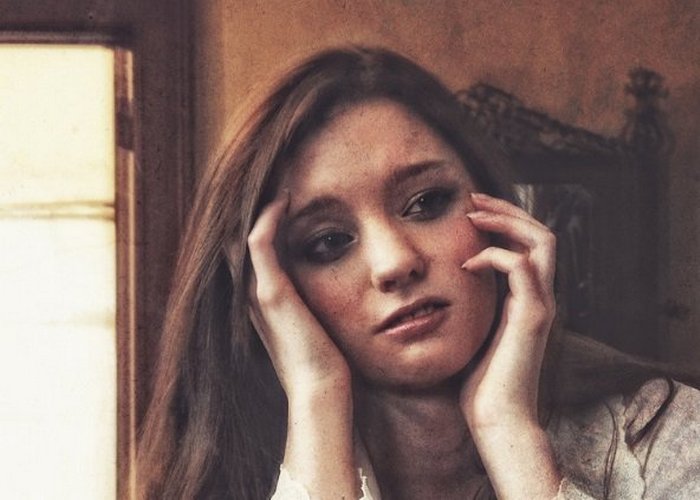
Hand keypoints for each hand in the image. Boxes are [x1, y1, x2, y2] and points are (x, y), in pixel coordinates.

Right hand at [247, 191, 351, 398]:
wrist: (320, 388)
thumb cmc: (323, 360)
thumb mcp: (315, 323)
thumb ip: (312, 304)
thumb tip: (329, 289)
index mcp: (263, 302)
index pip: (254, 254)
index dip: (262, 226)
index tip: (282, 201)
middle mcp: (253, 295)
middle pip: (242, 242)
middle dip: (256, 213)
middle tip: (275, 185)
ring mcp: (258, 293)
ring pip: (245, 238)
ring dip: (261, 211)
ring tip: (279, 187)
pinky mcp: (271, 293)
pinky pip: (259, 244)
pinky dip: (268, 219)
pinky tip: (284, 200)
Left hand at [460, 192, 560, 497]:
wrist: (497, 420)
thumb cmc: (480, 382)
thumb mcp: (473, 332)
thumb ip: (472, 306)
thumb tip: (445, 286)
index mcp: (528, 299)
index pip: (529, 245)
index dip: (504, 222)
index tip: (470, 210)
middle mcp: (541, 297)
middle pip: (542, 234)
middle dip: (508, 210)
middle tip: (473, 198)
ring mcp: (541, 306)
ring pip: (542, 242)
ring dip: (507, 221)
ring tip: (472, 213)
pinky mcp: (532, 319)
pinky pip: (522, 269)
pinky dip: (495, 256)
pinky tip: (466, 263)